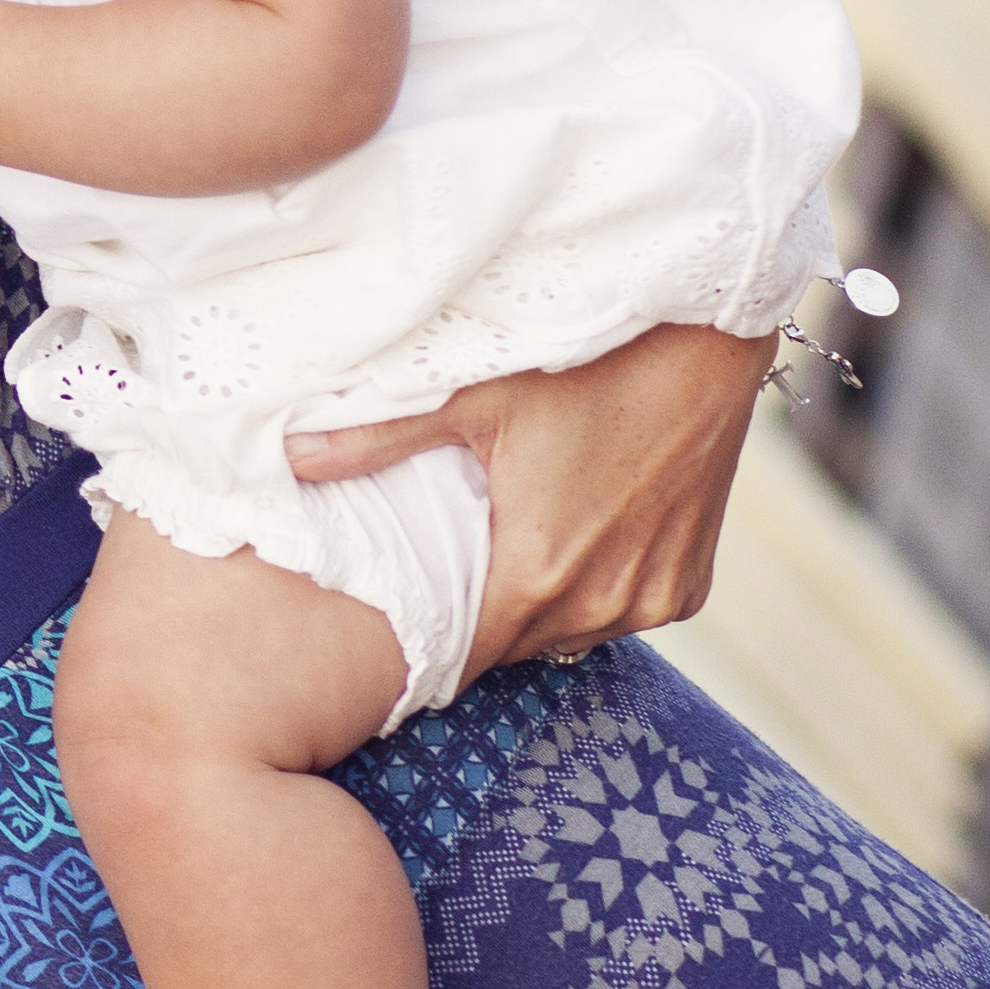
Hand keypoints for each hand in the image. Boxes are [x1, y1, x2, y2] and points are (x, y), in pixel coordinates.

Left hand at [285, 320, 760, 667]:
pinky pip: (621, 610)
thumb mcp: (471, 396)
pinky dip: (591, 588)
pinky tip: (567, 542)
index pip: (457, 650)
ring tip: (496, 553)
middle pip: (510, 642)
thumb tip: (284, 456)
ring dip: (534, 603)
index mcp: (538, 577)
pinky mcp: (690, 587)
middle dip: (473, 615)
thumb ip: (374, 439)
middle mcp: (602, 605)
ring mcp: (654, 600)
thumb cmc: (584, 360)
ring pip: (566, 631)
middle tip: (436, 576)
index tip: (390, 616)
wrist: (705, 338)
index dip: (421, 634)